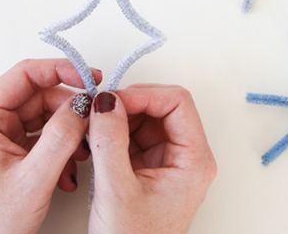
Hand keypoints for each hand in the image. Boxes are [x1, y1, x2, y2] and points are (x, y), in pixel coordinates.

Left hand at [0, 59, 100, 233]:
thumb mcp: (34, 178)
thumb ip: (62, 136)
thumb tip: (83, 103)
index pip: (26, 74)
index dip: (62, 70)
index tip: (91, 78)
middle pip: (41, 95)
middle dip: (71, 112)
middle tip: (94, 125)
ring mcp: (0, 134)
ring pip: (47, 115)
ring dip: (70, 134)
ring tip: (80, 157)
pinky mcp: (12, 147)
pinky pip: (45, 134)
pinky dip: (63, 148)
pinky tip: (69, 170)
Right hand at [88, 85, 216, 233]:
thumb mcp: (116, 192)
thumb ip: (110, 142)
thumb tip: (106, 101)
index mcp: (194, 161)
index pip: (177, 103)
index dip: (144, 95)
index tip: (113, 99)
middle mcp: (185, 157)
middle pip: (161, 108)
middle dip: (128, 105)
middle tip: (98, 110)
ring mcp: (167, 162)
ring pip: (144, 120)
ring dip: (117, 118)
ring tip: (92, 128)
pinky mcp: (148, 168)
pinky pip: (132, 136)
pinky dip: (113, 133)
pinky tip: (95, 142)